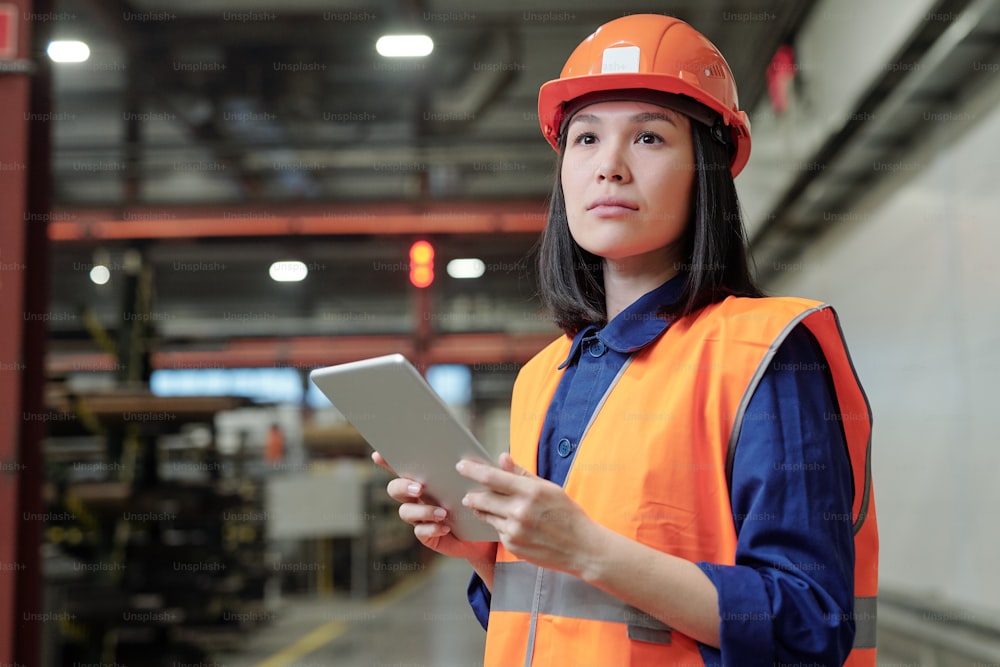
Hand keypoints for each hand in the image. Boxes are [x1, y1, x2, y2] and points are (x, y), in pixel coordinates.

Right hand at [371, 451, 495, 567]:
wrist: (489, 535)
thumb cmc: (484, 502)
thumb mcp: (489, 485)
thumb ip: (493, 471)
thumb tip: (503, 456)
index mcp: (428, 478)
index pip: (404, 465)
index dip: (388, 460)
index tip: (379, 453)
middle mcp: (419, 496)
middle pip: (396, 488)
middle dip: (403, 486)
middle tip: (420, 487)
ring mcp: (421, 517)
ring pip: (406, 511)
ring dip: (421, 510)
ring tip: (442, 512)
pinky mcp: (429, 535)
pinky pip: (420, 531)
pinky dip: (430, 527)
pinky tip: (444, 526)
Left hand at [456, 453, 597, 575]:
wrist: (582, 548)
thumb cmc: (567, 514)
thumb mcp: (548, 488)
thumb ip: (522, 474)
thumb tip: (502, 457)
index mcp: (531, 491)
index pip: (493, 477)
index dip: (473, 470)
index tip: (461, 465)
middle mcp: (520, 511)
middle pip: (483, 499)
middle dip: (472, 495)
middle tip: (468, 494)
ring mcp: (515, 530)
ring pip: (487, 516)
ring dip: (483, 510)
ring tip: (486, 507)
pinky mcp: (512, 546)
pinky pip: (497, 531)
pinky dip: (499, 525)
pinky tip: (511, 524)